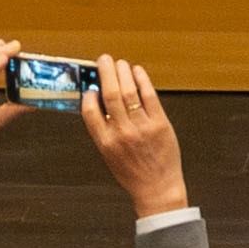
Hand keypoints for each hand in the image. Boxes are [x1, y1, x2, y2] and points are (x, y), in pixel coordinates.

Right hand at [81, 55, 184, 214]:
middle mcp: (121, 133)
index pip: (90, 112)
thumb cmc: (132, 173)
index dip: (88, 95)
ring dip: (123, 72)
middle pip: (110, 95)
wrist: (157, 188)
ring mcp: (141, 127)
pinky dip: (142, 80)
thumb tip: (99, 104)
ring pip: (129, 91)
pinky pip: (149, 96)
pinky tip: (137, 72)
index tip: (90, 85)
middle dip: (105, 72)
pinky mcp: (160, 123)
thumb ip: (104, 131)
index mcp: (105, 143)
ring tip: (120, 63)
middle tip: (103, 59)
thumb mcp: (110, 156)